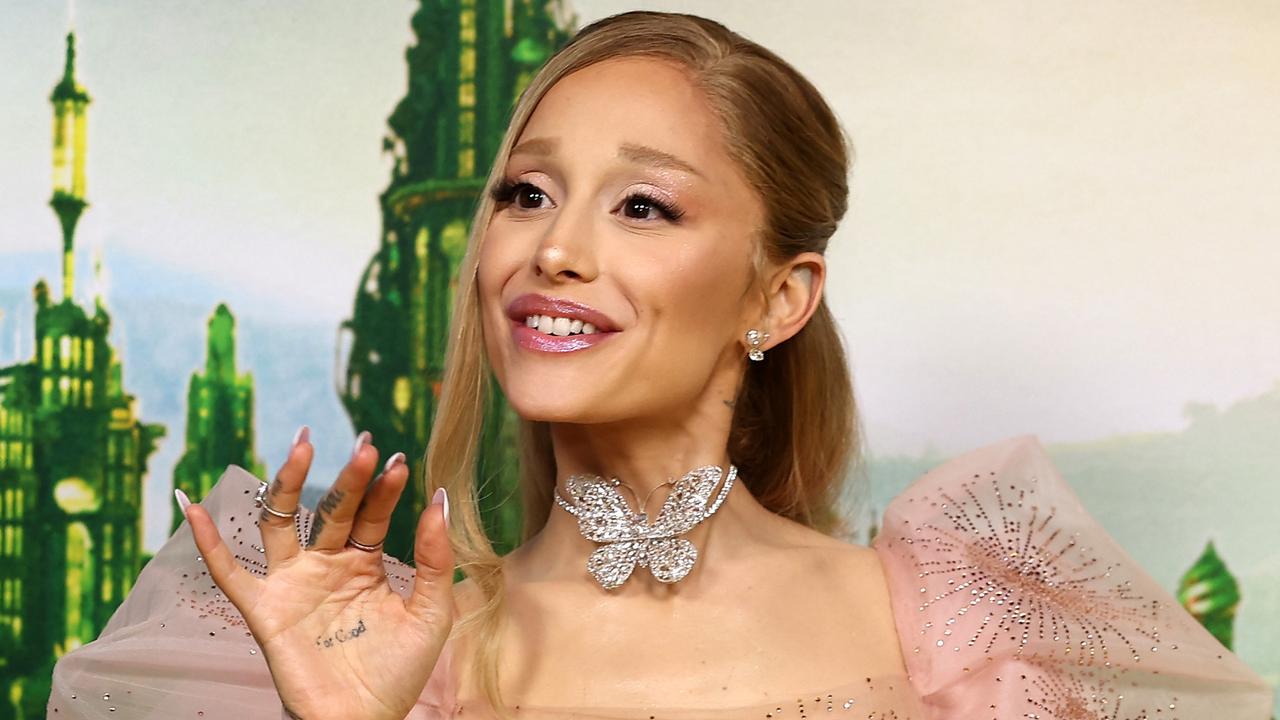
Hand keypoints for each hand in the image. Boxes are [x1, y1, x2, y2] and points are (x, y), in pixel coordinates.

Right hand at [180, 428, 454, 719]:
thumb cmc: (398, 672)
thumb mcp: (431, 612)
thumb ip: (436, 558)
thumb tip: (439, 497)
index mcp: (365, 563)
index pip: (372, 514)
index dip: (384, 488)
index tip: (400, 460)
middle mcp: (326, 565)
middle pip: (331, 510)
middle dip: (346, 478)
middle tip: (363, 444)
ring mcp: (293, 584)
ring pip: (281, 524)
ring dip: (286, 485)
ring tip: (301, 446)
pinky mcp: (265, 611)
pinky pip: (230, 574)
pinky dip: (208, 542)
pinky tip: (193, 506)